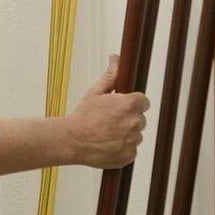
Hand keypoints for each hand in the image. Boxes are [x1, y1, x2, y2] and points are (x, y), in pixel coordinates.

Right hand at [65, 54, 148, 168]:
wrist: (72, 140)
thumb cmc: (82, 116)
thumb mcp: (95, 92)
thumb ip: (110, 76)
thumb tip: (116, 59)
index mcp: (129, 104)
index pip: (143, 101)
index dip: (133, 103)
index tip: (122, 106)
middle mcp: (134, 122)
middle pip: (140, 118)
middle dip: (128, 118)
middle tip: (110, 120)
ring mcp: (132, 140)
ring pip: (135, 135)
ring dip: (125, 134)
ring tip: (106, 133)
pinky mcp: (129, 156)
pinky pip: (131, 150)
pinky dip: (122, 148)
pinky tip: (107, 144)